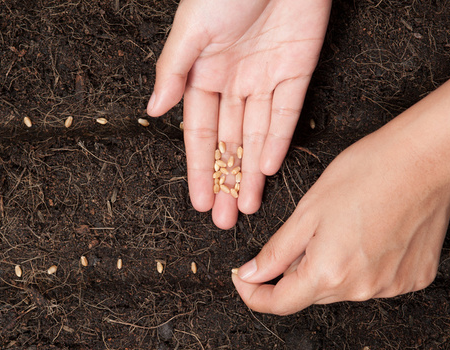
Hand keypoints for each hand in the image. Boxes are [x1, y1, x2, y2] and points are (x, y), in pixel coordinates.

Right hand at [148, 0, 330, 228]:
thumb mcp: (190, 29)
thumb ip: (173, 72)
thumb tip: (153, 111)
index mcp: (202, 74)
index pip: (200, 133)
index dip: (199, 168)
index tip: (200, 201)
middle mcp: (233, 82)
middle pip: (229, 142)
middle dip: (226, 181)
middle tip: (225, 219)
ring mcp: (265, 79)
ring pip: (256, 136)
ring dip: (251, 172)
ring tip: (248, 207)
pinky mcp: (296, 70)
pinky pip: (285, 113)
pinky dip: (277, 141)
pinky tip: (267, 170)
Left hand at [231, 50, 449, 314]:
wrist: (426, 159)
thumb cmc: (367, 174)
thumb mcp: (306, 211)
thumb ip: (275, 252)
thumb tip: (250, 276)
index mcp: (328, 274)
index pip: (278, 304)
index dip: (253, 294)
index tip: (243, 278)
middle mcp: (361, 290)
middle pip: (309, 294)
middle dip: (294, 271)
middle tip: (303, 233)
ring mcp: (390, 287)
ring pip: (341, 288)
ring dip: (329, 268)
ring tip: (343, 227)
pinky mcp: (413, 278)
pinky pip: (373, 281)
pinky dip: (362, 265)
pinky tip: (369, 235)